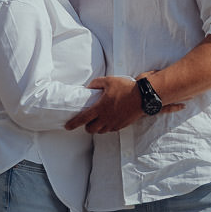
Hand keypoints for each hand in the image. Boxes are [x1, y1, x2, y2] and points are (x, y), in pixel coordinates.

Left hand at [64, 78, 182, 134]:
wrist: (142, 97)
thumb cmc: (126, 88)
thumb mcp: (109, 81)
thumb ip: (96, 83)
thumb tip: (89, 87)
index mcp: (100, 108)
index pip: (83, 118)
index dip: (73, 123)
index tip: (67, 126)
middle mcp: (106, 118)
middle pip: (91, 129)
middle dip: (87, 126)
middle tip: (88, 121)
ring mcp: (114, 123)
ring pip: (101, 131)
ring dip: (97, 127)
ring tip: (99, 120)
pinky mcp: (121, 125)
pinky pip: (110, 130)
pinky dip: (107, 127)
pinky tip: (109, 120)